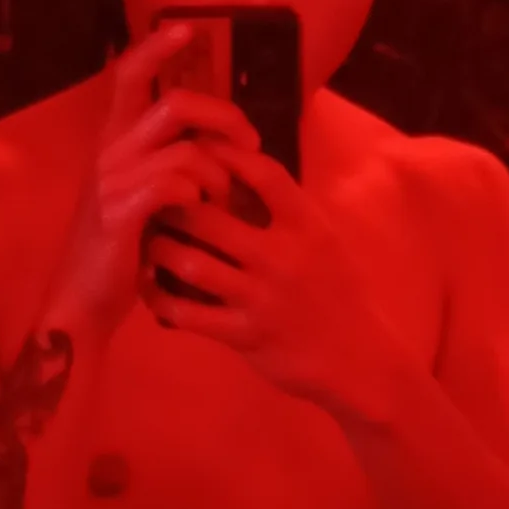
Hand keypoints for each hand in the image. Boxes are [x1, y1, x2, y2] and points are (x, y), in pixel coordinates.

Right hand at [48, 22, 261, 342]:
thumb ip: (166, 166)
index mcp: (113, 142)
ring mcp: (112, 181)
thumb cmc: (120, 253)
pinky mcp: (120, 213)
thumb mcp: (140, 199)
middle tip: (250, 141)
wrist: (84, 302)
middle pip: (175, 104)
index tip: (189, 30)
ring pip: (185, 150)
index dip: (156, 47)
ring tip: (223, 201)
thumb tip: (216, 146)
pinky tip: (198, 216)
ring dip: (218, 174)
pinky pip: (174, 186)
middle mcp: (109, 152)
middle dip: (224, 117)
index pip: (129, 74)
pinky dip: (197, 198)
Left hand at [140, 141, 412, 425]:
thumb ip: (290, 213)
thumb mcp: (326, 243)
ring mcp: (262, 297)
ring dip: (160, 250)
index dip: (225, 156)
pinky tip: (150, 289)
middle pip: (210, 217)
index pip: (263, 174)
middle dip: (174, 206)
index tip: (198, 150)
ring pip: (191, 264)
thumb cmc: (340, 294)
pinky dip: (161, 299)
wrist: (360, 358)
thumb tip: (246, 174)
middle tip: (153, 201)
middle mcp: (283, 256)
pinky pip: (189, 315)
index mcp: (308, 226)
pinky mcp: (246, 335)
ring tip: (148, 242)